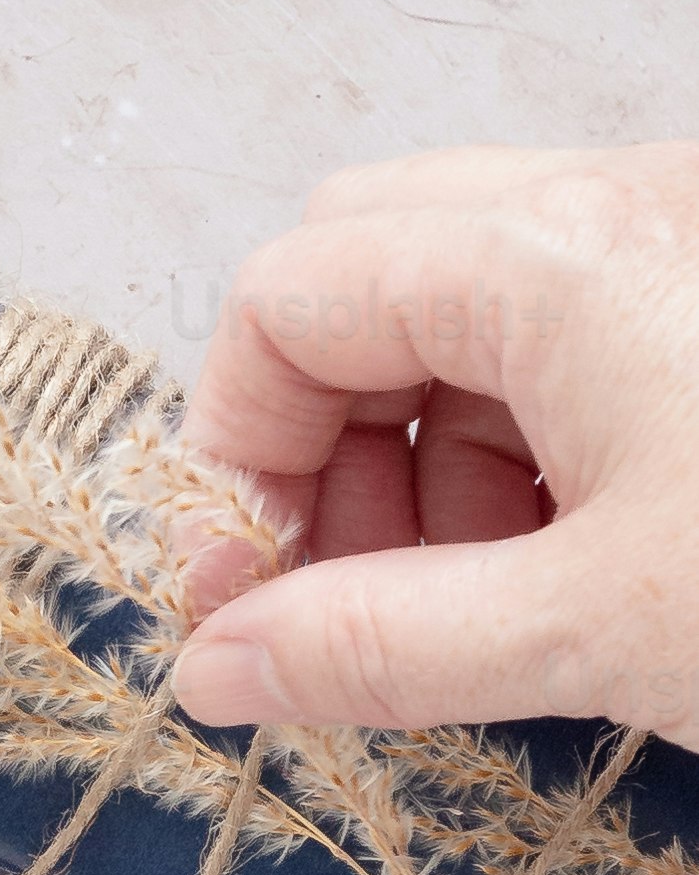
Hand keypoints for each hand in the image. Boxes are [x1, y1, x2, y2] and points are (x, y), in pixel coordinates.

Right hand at [170, 143, 698, 738]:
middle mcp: (612, 207)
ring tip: (468, 603)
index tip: (243, 592)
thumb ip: (383, 649)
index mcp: (558, 255)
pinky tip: (556, 568)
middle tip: (332, 588)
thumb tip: (220, 667)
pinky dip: (517, 451)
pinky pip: (563, 343)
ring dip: (417, 459)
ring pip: (461, 315)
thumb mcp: (594, 633)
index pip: (286, 302)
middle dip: (317, 444)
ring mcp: (670, 243)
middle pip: (362, 277)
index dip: (233, 455)